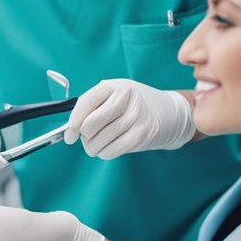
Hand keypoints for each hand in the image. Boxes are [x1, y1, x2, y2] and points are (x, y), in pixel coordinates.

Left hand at [63, 79, 194, 158]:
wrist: (170, 113)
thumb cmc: (134, 105)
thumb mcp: (115, 95)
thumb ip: (93, 106)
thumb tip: (71, 128)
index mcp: (115, 86)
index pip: (86, 103)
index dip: (73, 121)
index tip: (69, 134)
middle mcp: (125, 100)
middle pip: (90, 125)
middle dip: (84, 137)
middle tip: (87, 138)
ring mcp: (135, 118)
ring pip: (99, 141)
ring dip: (93, 148)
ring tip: (97, 144)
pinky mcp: (141, 136)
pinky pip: (111, 151)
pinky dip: (104, 153)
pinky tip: (108, 147)